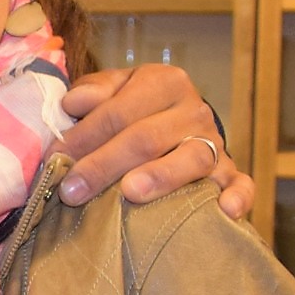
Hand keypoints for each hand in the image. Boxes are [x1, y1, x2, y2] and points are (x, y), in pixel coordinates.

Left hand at [55, 63, 251, 218]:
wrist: (178, 121)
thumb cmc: (133, 109)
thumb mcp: (113, 90)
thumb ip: (94, 91)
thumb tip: (74, 103)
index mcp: (164, 82)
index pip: (118, 111)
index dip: (83, 136)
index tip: (54, 160)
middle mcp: (194, 110)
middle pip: (147, 138)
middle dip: (104, 165)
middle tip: (72, 192)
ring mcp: (215, 142)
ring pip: (192, 158)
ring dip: (161, 176)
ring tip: (130, 193)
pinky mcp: (230, 171)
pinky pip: (241, 183)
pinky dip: (236, 196)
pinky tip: (224, 211)